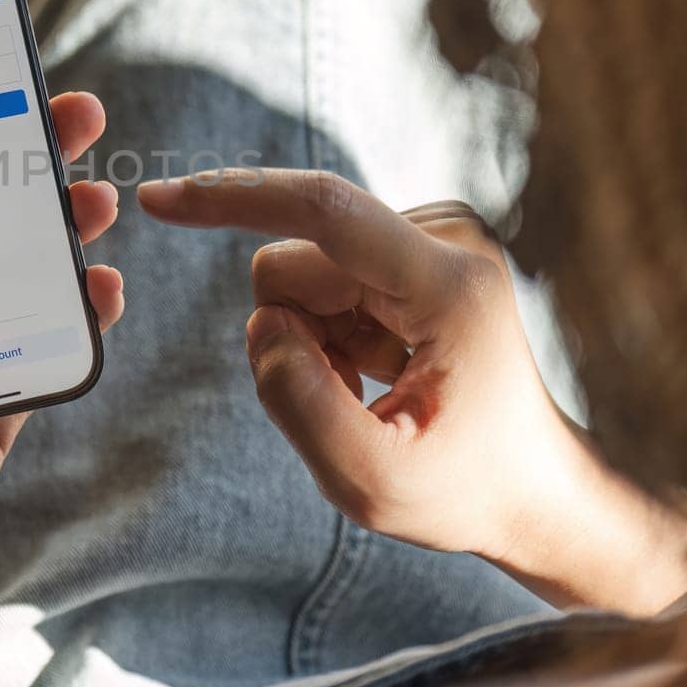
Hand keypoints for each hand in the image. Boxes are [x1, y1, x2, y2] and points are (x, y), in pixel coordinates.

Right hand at [138, 169, 686, 616]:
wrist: (530, 483)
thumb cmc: (464, 487)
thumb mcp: (376, 482)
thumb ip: (302, 405)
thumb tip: (263, 325)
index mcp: (448, 286)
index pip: (324, 210)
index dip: (232, 198)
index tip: (156, 200)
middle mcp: (447, 240)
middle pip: (295, 260)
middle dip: (292, 332)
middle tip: (351, 395)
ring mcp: (435, 238)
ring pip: (302, 269)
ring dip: (314, 337)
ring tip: (372, 385)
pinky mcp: (418, 247)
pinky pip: (323, 276)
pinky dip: (331, 331)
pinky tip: (379, 369)